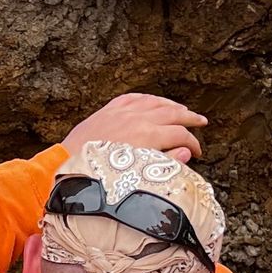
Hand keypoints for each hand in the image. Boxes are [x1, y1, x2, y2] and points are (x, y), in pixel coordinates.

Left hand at [60, 93, 207, 163]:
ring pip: (155, 102)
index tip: (198, 152)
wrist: (68, 164)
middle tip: (202, 123)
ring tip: (183, 110)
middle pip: (173, 113)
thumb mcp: (137, 173)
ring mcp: (123, 112)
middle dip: (191, 118)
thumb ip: (164, 162)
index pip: (180, 135)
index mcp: (148, 136)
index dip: (193, 143)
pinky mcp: (109, 110)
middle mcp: (138, 119)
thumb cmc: (102, 174)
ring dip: (172, 105)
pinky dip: (148, 98)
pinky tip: (154, 101)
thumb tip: (186, 152)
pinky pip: (134, 97)